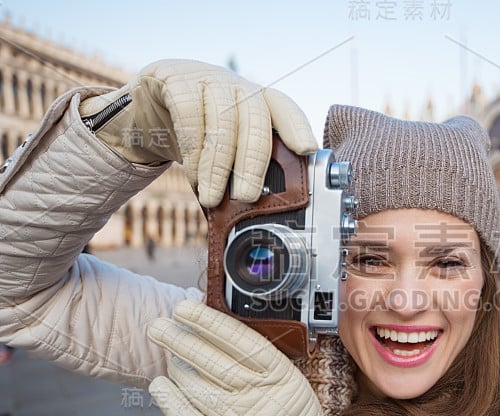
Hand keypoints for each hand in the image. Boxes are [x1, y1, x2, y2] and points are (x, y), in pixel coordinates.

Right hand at [79, 59, 317, 206]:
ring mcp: (206, 76)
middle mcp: (236, 84)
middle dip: (253, 162)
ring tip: (212, 197)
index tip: (306, 150)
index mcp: (257, 99)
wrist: (144, 114)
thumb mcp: (224, 148)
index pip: (284, 108)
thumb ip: (244, 165)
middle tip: (248, 196)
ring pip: (222, 120)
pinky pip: (189, 114)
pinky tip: (192, 175)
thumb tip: (260, 206)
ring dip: (218, 166)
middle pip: (254, 119)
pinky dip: (192, 151)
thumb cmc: (195, 136)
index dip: (297, 127)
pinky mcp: (175, 77)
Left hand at [147, 300, 330, 415]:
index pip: (242, 342)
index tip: (184, 309)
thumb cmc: (286, 411)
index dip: (210, 324)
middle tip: (158, 326)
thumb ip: (256, 356)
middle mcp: (261, 399)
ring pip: (198, 389)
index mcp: (281, 376)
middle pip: (214, 364)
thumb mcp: (287, 378)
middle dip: (181, 342)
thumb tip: (212, 323)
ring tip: (169, 357)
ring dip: (177, 369)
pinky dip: (170, 402)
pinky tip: (159, 385)